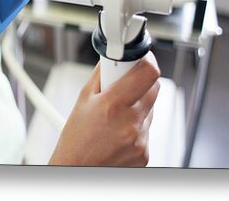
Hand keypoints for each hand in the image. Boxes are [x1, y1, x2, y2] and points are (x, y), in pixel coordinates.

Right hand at [48, 52, 160, 166]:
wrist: (76, 170)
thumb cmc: (75, 139)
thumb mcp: (83, 99)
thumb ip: (102, 75)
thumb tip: (113, 59)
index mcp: (112, 105)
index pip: (148, 73)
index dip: (147, 61)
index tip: (142, 58)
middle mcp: (130, 123)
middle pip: (153, 88)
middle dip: (141, 82)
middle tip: (125, 84)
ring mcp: (140, 140)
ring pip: (150, 109)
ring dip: (138, 106)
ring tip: (115, 115)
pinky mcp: (145, 153)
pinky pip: (147, 129)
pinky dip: (137, 126)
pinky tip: (119, 131)